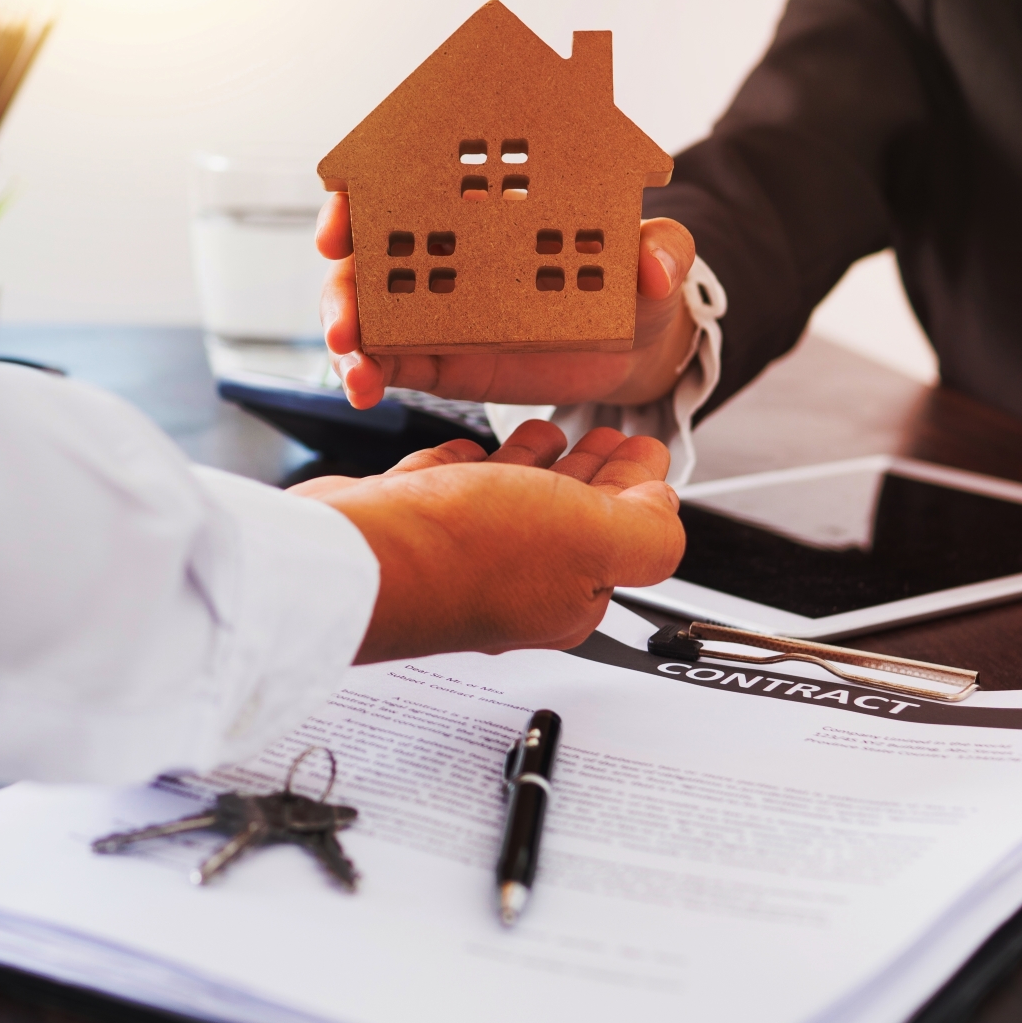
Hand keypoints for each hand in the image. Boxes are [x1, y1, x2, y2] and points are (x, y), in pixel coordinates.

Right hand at [289, 420, 683, 661]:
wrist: (356, 553)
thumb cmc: (464, 552)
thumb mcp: (594, 537)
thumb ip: (648, 532)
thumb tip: (665, 510)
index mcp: (568, 590)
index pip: (625, 535)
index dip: (643, 487)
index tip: (648, 447)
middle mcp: (514, 580)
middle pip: (571, 518)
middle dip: (596, 476)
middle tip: (611, 437)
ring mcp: (457, 553)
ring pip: (510, 502)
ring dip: (537, 466)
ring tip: (549, 432)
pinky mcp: (407, 525)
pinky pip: (447, 493)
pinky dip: (467, 468)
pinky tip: (470, 451)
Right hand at [316, 192, 699, 409]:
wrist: (634, 348)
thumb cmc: (634, 282)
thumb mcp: (655, 255)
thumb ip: (661, 249)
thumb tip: (653, 265)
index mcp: (484, 207)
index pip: (408, 180)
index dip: (364, 188)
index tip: (346, 209)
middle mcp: (444, 253)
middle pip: (368, 252)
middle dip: (342, 278)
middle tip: (344, 311)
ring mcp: (433, 309)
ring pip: (365, 312)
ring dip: (345, 333)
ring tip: (353, 365)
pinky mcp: (437, 360)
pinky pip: (386, 363)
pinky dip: (366, 375)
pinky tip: (363, 391)